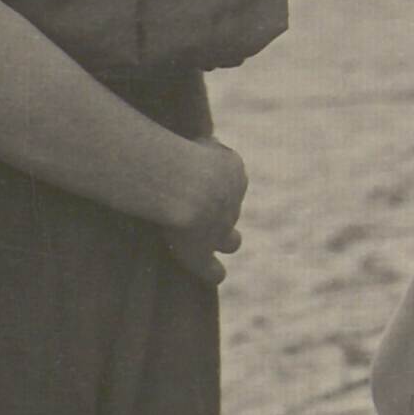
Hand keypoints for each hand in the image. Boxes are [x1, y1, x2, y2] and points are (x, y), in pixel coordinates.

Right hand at [160, 133, 254, 286]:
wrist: (186, 185)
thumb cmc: (180, 154)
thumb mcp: (197, 140)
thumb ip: (203, 146)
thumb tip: (206, 144)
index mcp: (233, 170)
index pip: (229, 175)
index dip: (213, 179)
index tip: (197, 177)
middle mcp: (233, 202)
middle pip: (231, 209)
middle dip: (220, 210)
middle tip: (201, 210)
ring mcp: (220, 231)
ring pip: (232, 241)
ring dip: (226, 241)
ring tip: (215, 243)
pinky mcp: (202, 255)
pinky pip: (214, 270)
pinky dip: (214, 272)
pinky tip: (214, 274)